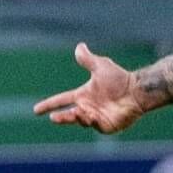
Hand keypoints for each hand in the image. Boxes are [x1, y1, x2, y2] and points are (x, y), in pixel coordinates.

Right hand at [33, 42, 147, 133]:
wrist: (136, 90)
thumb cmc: (119, 78)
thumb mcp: (100, 66)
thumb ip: (88, 59)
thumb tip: (79, 46)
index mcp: (83, 95)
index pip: (62, 100)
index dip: (49, 104)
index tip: (36, 110)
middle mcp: (87, 107)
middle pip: (68, 114)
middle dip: (61, 117)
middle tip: (53, 117)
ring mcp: (96, 118)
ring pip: (80, 121)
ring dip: (76, 117)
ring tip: (79, 112)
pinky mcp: (106, 126)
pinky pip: (94, 126)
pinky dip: (90, 122)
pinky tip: (91, 115)